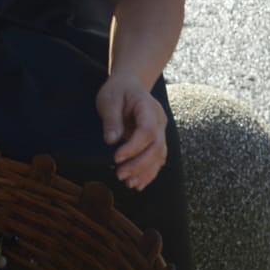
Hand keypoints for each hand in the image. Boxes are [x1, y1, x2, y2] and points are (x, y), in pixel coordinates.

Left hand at [96, 72, 167, 190]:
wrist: (130, 85)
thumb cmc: (118, 91)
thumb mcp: (109, 99)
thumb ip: (111, 119)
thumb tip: (112, 140)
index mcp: (149, 108)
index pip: (147, 131)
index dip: (134, 147)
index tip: (116, 157)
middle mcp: (159, 122)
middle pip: (157, 147)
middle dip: (139, 164)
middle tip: (119, 174)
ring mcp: (160, 132)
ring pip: (159, 156)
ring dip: (145, 172)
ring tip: (128, 183)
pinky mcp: (156, 141)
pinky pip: (157, 160)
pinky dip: (148, 173)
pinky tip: (137, 184)